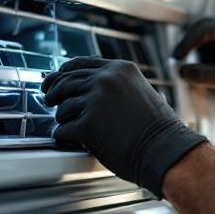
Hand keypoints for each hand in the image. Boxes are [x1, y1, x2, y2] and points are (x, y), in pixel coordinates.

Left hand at [41, 57, 206, 197]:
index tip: (55, 79)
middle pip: (66, 82)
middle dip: (54, 92)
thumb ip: (116, 86)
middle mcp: (105, 80)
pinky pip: (63, 129)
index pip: (81, 64)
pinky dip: (63, 136)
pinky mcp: (87, 124)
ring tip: (67, 125)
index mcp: (119, 69)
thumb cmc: (158, 129)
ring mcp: (95, 101)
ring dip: (63, 117)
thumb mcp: (140, 92)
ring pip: (63, 107)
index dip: (63, 72)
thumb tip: (89, 89)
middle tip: (49, 100)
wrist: (165, 150)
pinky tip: (67, 139)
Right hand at [172, 17, 214, 114]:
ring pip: (198, 41)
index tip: (177, 57)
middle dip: (187, 47)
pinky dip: (198, 64)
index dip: (187, 41)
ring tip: (202, 80)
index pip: (205, 27)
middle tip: (178, 64)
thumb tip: (183, 71)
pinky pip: (202, 52)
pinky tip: (206, 81)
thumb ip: (207, 76)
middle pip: (199, 29)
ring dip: (193, 57)